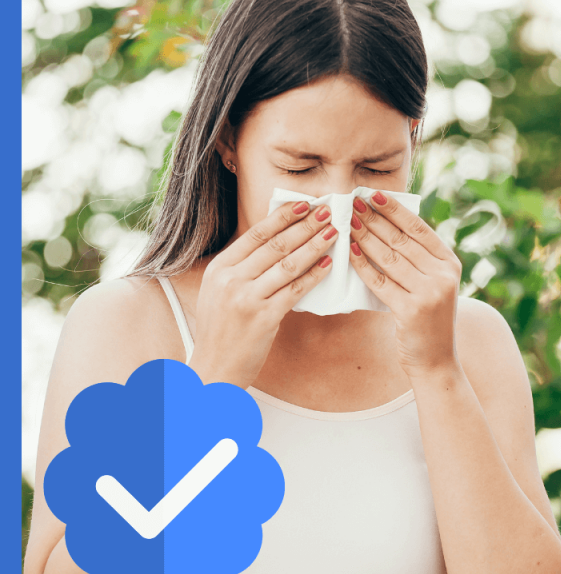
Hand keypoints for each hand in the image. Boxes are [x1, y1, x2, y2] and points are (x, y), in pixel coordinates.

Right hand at [189, 201, 338, 386]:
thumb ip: (241, 268)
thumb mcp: (218, 292)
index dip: (282, 216)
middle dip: (304, 225)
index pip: (256, 234)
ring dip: (314, 245)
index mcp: (219, 268)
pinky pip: (295, 290)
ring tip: (333, 233)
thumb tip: (275, 243)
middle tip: (326, 212)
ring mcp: (247, 298)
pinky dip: (314, 276)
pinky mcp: (264, 318)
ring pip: (288, 264)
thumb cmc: (221, 331)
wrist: (213, 369)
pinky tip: (328, 265)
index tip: (303, 204)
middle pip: (275, 245)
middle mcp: (231, 279)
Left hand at [348, 190, 462, 377]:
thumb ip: (418, 259)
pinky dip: (362, 265)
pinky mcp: (411, 310)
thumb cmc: (428, 318)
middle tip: (353, 204)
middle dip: (374, 219)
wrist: (436, 360)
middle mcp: (443, 274)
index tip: (373, 194)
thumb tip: (386, 225)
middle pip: (401, 240)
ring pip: (389, 258)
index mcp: (450, 262)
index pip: (418, 228)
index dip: (394, 210)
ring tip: (347, 222)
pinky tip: (349, 252)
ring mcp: (429, 293)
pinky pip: (380, 281)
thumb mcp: (433, 283)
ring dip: (364, 237)